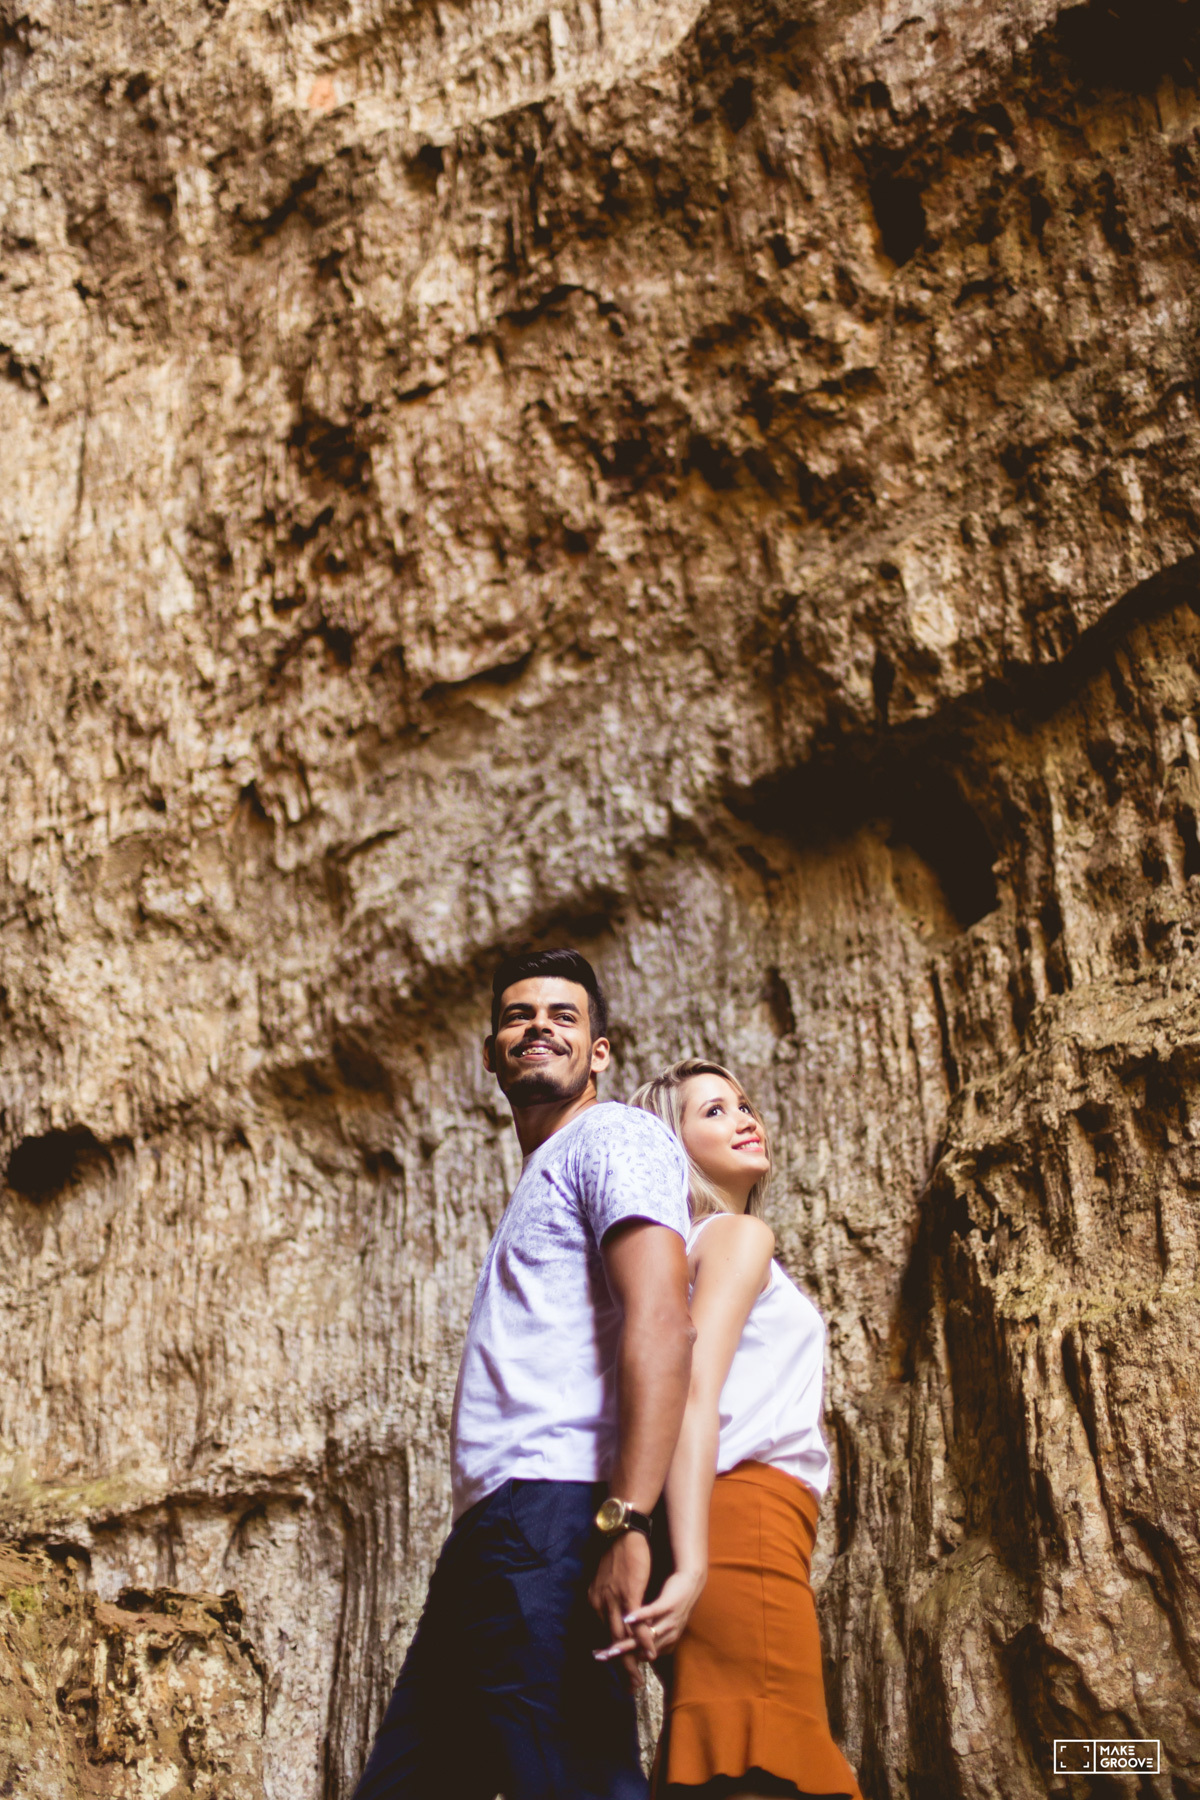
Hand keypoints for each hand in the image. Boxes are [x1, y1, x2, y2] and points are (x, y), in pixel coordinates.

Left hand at [587, 1531, 652, 1687]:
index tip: (620, 1676)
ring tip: (638, 1681)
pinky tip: (649, 1653)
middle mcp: (600, 1605)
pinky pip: (635, 1622)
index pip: (604, 1637)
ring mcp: (613, 1600)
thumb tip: (613, 1614)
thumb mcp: (606, 1580)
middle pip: (612, 1643)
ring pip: (622, 1638)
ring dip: (631, 1661)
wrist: (621, 1531)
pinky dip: (642, 1639)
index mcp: (595, 1603)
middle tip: (630, 1689)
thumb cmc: (617, 1554)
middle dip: (621, 1668)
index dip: (613, 1658)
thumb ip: (607, 1599)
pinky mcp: (628, 1593)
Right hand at [595, 1565, 706, 1663]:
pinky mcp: (670, 1604)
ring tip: (610, 1649)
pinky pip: (654, 1611)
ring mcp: (669, 1620)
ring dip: (626, 1642)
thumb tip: (625, 1637)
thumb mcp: (658, 1619)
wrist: (690, 1577)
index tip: (602, 1659)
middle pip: (639, 1650)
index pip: (638, 1654)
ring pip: (643, 1635)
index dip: (621, 1660)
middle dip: (619, 1656)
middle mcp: (666, 1634)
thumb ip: (644, 1631)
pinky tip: (628, 1618)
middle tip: (600, 1658)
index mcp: (664, 1640)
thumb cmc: (671, 1598)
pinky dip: (640, 1616)